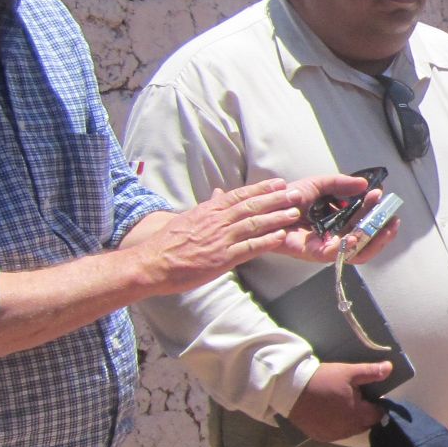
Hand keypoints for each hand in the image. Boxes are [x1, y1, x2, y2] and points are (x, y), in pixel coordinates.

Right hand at [127, 177, 320, 293]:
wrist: (151, 263)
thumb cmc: (168, 243)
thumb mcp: (188, 218)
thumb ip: (208, 206)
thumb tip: (218, 193)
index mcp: (209, 211)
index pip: (240, 195)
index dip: (262, 189)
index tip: (279, 183)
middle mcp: (216, 221)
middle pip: (251, 206)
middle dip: (276, 199)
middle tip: (296, 193)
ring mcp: (220, 239)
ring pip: (254, 224)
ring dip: (276, 218)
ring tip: (294, 213)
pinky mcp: (222, 258)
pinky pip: (249, 247)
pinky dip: (266, 241)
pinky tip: (281, 237)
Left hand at [273, 174, 402, 263]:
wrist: (265, 206)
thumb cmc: (287, 197)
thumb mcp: (318, 184)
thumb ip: (341, 184)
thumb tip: (365, 184)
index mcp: (336, 221)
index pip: (362, 222)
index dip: (375, 212)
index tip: (382, 197)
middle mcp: (334, 235)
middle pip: (365, 238)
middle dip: (382, 227)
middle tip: (391, 214)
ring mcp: (327, 246)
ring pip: (359, 251)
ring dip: (376, 240)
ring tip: (386, 226)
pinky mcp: (316, 253)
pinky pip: (340, 254)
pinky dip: (353, 245)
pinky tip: (360, 233)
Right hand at [286, 360, 392, 440]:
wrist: (290, 389)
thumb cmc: (323, 379)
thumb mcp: (348, 372)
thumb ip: (371, 372)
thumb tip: (390, 368)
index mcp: (358, 414)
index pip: (377, 415)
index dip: (377, 405)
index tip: (370, 396)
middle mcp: (347, 429)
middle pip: (365, 424)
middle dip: (365, 413)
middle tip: (356, 399)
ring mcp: (332, 435)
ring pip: (350, 430)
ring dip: (351, 421)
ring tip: (343, 406)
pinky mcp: (319, 436)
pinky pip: (335, 434)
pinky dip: (337, 426)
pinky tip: (330, 415)